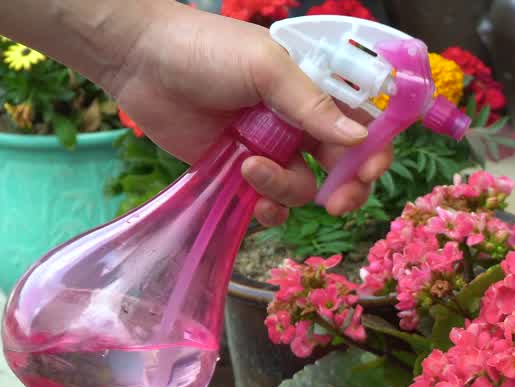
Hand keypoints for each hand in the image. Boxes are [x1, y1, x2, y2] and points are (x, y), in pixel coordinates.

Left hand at [107, 4, 392, 225]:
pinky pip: (270, 203)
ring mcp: (272, 151)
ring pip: (303, 188)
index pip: (363, 127)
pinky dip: (269, 208)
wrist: (141, 60)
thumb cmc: (208, 49)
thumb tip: (359, 139)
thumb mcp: (267, 68)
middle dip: (346, 188)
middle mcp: (300, 124)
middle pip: (343, 168)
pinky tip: (255, 201)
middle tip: (336, 203)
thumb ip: (311, 104)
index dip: (373, 151)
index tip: (368, 171)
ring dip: (286, 188)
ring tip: (252, 168)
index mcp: (316, 92)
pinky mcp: (241, 173)